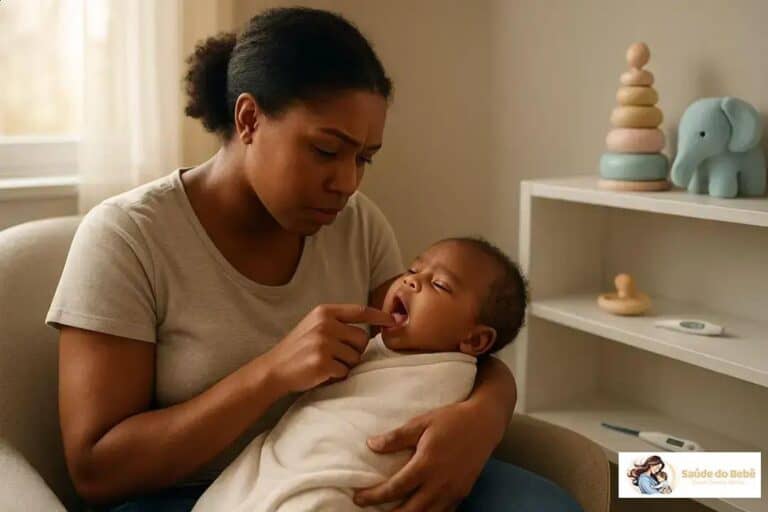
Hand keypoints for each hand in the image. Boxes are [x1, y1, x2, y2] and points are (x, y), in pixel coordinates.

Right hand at [262, 304, 394, 393]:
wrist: (274, 369)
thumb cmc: (298, 349)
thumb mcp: (315, 326)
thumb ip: (338, 323)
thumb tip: (372, 328)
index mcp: (324, 312)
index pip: (360, 311)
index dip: (380, 316)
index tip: (393, 321)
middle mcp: (325, 324)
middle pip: (362, 338)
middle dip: (355, 351)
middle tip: (337, 356)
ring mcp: (323, 343)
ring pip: (355, 357)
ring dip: (345, 364)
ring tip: (326, 363)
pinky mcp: (322, 362)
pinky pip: (345, 371)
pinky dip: (337, 376)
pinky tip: (321, 373)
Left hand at [353, 401, 500, 511]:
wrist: (485, 423)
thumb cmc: (452, 419)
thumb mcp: (421, 422)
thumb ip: (396, 437)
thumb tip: (371, 445)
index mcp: (426, 465)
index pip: (395, 489)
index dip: (374, 496)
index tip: (358, 498)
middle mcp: (440, 484)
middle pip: (409, 511)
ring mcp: (453, 492)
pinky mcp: (462, 494)